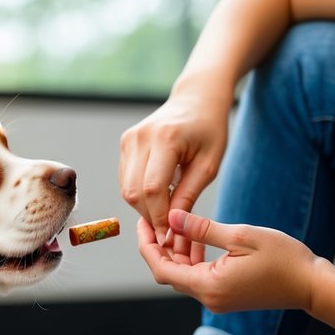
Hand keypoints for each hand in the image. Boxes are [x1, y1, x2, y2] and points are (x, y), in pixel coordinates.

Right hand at [118, 94, 229, 240]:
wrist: (196, 98)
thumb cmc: (209, 129)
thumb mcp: (209, 165)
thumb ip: (188, 195)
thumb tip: (171, 226)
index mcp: (165, 139)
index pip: (153, 189)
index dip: (159, 217)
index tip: (170, 236)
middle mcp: (140, 137)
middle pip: (134, 192)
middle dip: (150, 216)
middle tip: (169, 229)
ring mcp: (128, 139)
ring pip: (126, 189)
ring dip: (144, 207)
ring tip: (167, 209)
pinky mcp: (125, 144)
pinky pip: (126, 180)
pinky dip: (140, 194)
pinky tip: (160, 194)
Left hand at [137, 209, 328, 313]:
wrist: (311, 285)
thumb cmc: (282, 258)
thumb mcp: (240, 236)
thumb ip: (202, 229)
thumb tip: (172, 217)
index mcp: (208, 286)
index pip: (161, 268)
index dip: (147, 245)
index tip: (142, 221)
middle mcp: (208, 298)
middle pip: (169, 273)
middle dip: (159, 246)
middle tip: (154, 217)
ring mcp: (217, 300)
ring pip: (184, 275)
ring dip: (177, 251)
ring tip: (178, 222)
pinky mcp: (226, 296)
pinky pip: (199, 278)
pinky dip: (193, 259)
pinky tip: (196, 238)